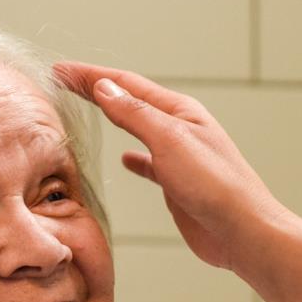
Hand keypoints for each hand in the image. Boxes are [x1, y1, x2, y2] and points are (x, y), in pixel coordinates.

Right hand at [54, 61, 287, 270]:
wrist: (242, 231)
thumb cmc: (214, 184)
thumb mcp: (169, 140)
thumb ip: (134, 114)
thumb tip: (104, 87)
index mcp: (179, 111)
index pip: (126, 84)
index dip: (91, 75)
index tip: (60, 70)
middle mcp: (179, 129)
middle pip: (130, 102)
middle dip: (97, 90)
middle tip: (64, 81)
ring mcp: (179, 157)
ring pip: (138, 130)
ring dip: (113, 118)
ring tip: (88, 110)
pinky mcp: (178, 185)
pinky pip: (150, 163)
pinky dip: (134, 159)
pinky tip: (124, 161)